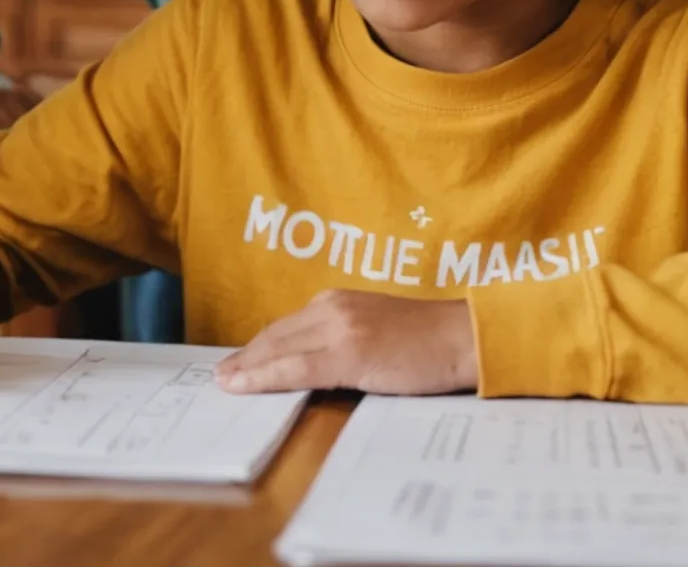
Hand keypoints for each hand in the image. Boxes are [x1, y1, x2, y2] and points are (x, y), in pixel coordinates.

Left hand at [216, 289, 478, 395]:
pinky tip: (243, 386)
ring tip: (224, 382)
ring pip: (278, 350)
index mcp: (336, 301)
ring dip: (247, 367)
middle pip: (275, 336)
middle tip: (221, 375)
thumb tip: (314, 362)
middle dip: (246, 357)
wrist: (465, 338)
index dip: (259, 346)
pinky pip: (295, 368)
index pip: (286, 327)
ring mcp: (338, 328)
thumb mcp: (376, 331)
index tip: (238, 361)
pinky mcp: (348, 353)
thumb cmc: (429, 342)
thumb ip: (343, 338)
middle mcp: (331, 308)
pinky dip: (264, 377)